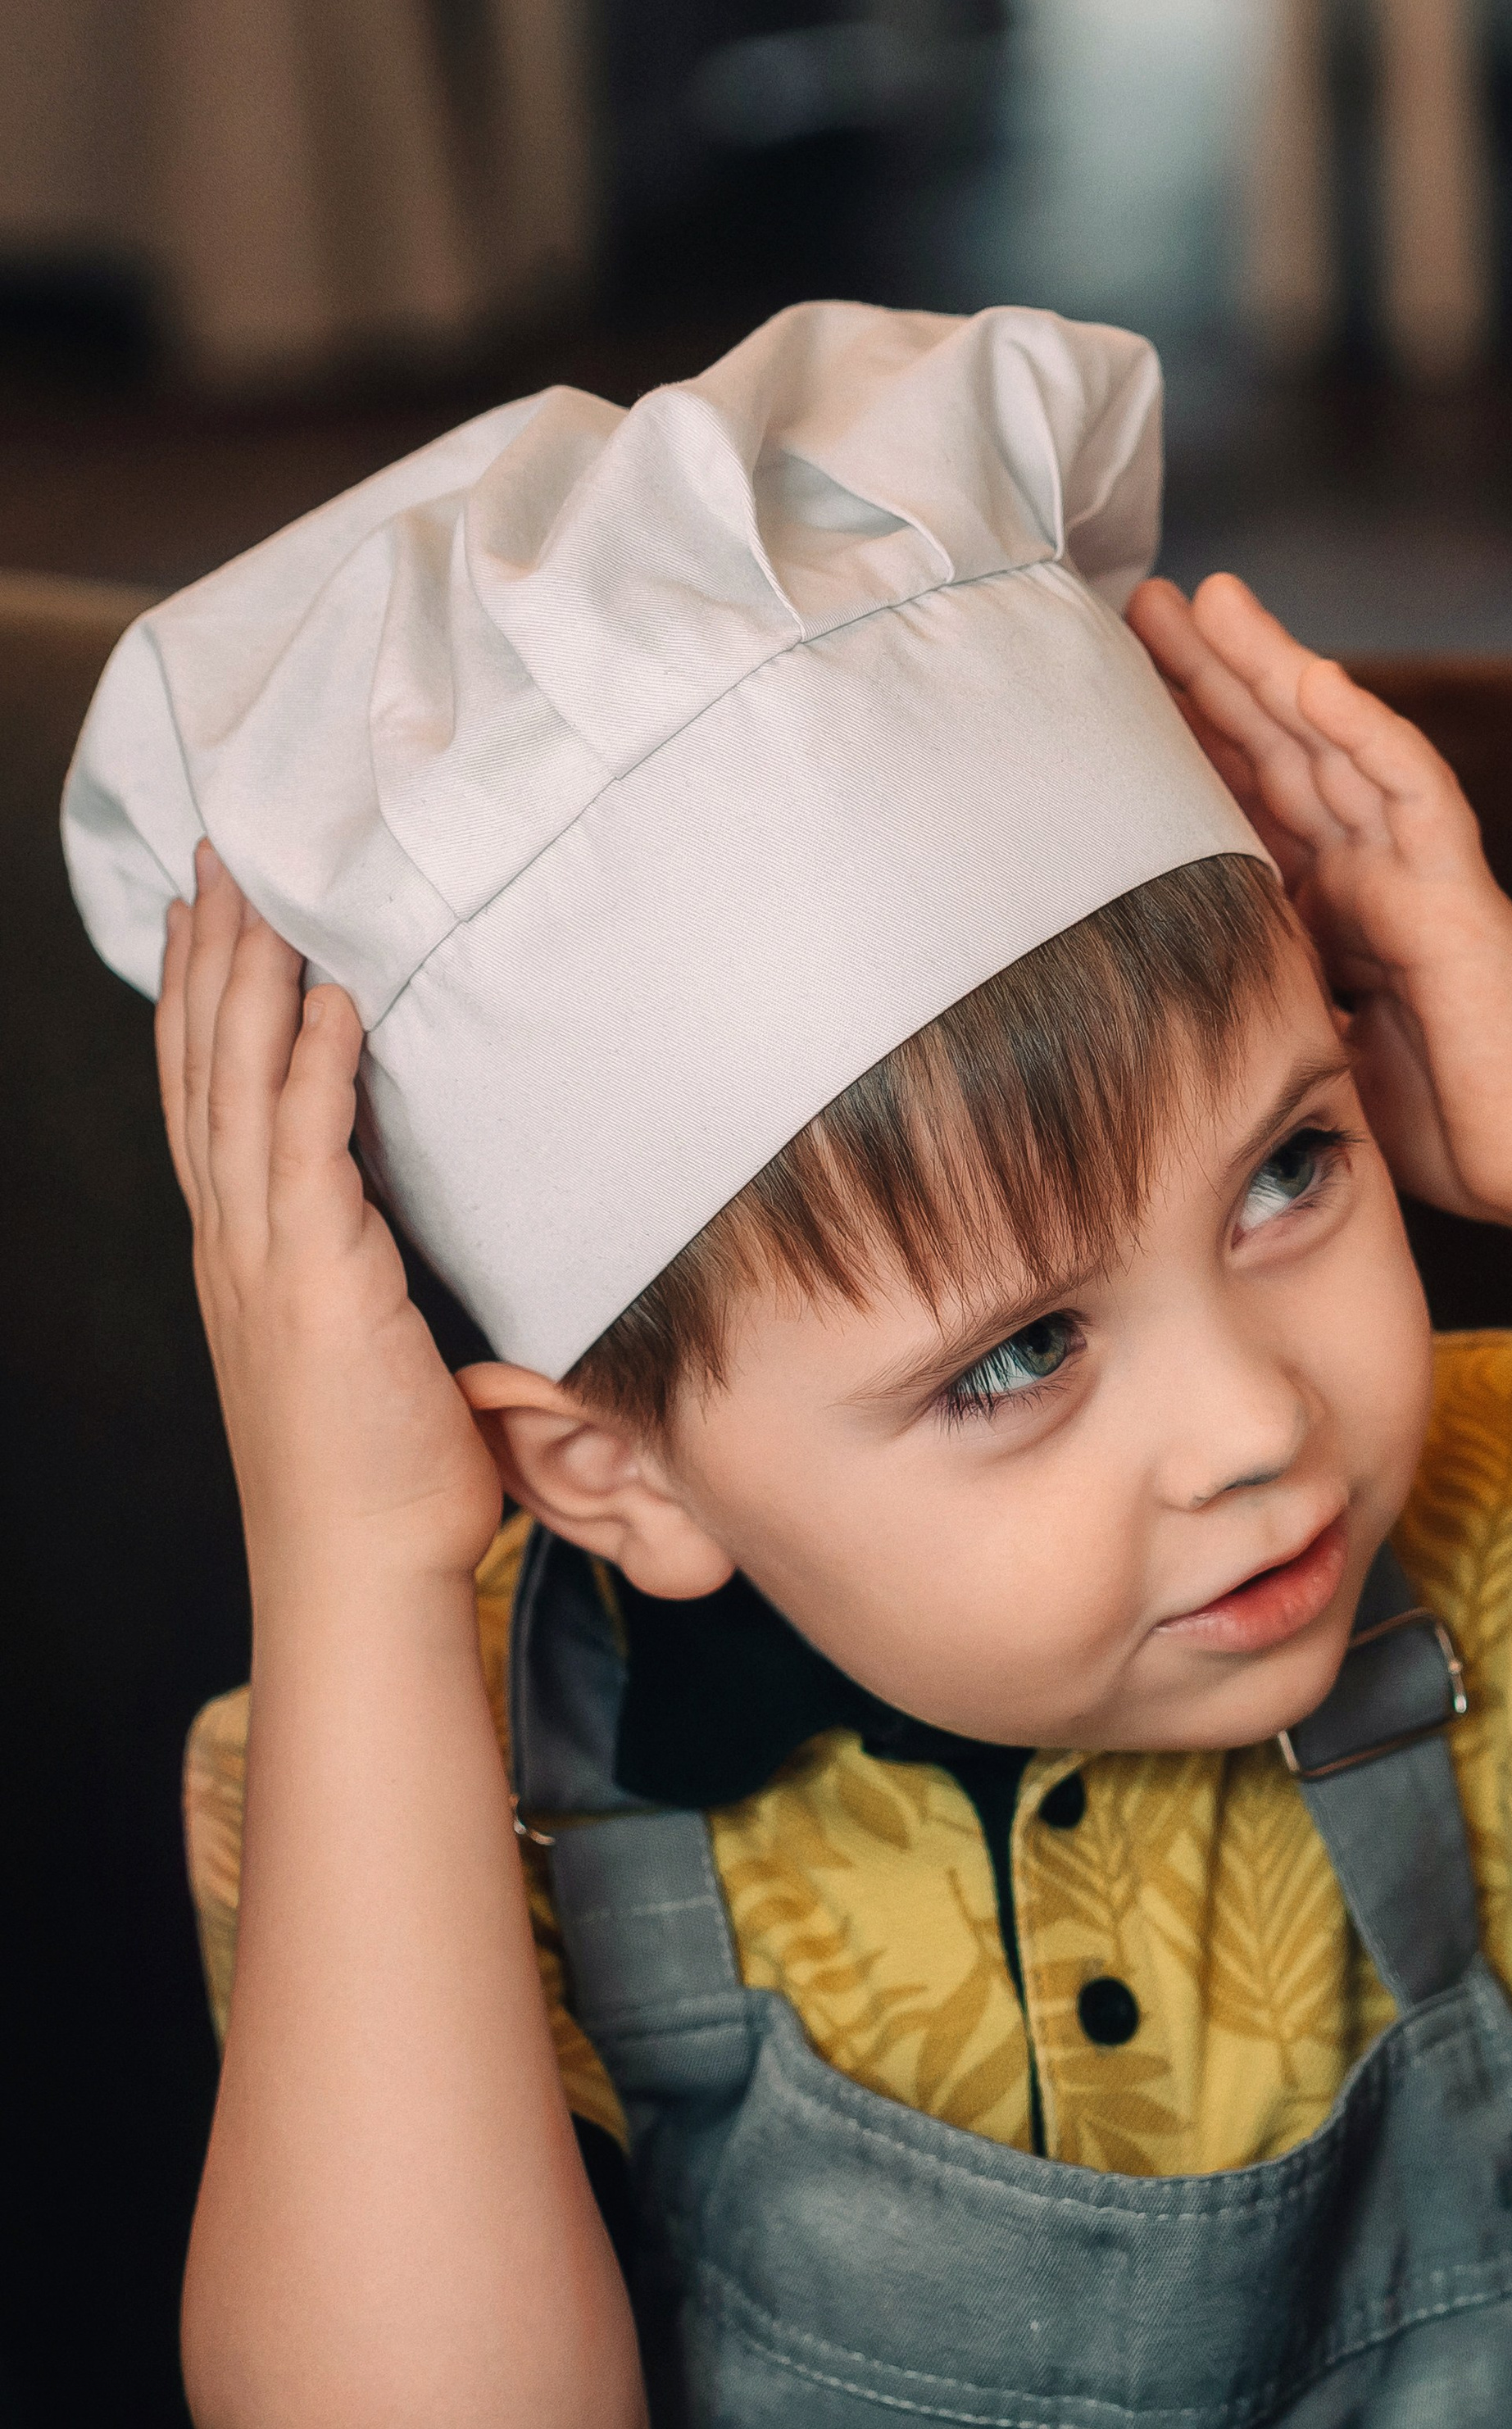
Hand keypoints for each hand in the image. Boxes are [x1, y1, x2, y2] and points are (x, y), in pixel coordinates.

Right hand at [157, 843, 502, 1591]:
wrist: (361, 1569)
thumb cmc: (381, 1477)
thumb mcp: (363, 1349)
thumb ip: (365, 1276)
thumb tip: (399, 1235)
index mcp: (242, 1258)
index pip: (202, 1104)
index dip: (196, 1006)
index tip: (203, 919)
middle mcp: (236, 1246)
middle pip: (202, 1073)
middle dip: (208, 959)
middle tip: (218, 859)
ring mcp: (266, 1262)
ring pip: (238, 1091)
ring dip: (250, 983)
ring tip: (263, 890)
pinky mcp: (319, 1283)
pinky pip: (307, 1150)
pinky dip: (316, 1066)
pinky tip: (333, 997)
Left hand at [1128, 572, 1511, 1237]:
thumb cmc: (1461, 1126)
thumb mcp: (1324, 1060)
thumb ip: (1270, 1014)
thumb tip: (1172, 1019)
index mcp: (1329, 912)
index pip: (1243, 805)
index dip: (1184, 743)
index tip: (1109, 688)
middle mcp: (1369, 875)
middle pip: (1278, 754)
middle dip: (1211, 676)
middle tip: (1142, 600)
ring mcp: (1415, 876)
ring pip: (1337, 750)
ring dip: (1276, 669)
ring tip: (1213, 600)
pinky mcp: (1460, 900)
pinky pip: (1416, 798)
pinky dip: (1369, 734)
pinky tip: (1317, 678)